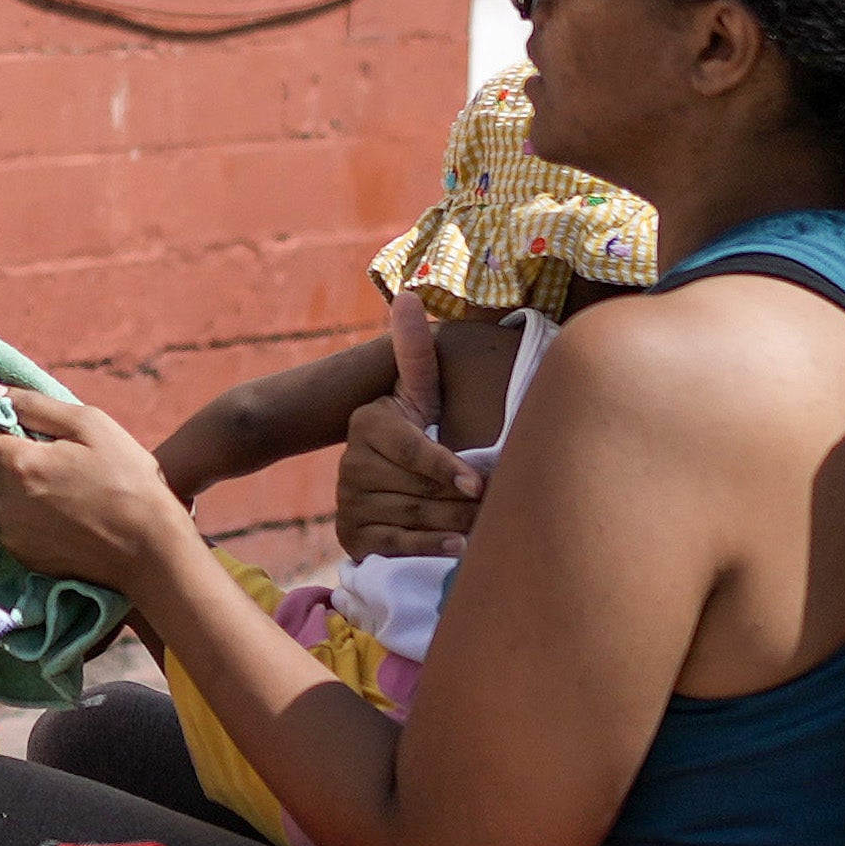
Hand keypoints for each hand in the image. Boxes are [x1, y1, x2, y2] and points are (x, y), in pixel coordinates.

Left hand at [0, 368, 201, 604]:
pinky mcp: (22, 556)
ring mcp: (10, 533)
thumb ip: (34, 404)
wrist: (150, 551)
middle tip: (13, 438)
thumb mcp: (89, 425)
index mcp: (15, 465)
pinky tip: (47, 503)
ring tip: (36, 471)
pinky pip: (4, 523)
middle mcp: (2, 503)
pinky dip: (14, 508)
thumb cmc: (127, 478)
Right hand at [335, 331, 481, 563]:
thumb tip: (407, 296)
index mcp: (367, 422)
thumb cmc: (420, 426)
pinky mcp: (352, 534)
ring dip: (453, 526)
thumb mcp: (419, 391)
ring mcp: (348, 500)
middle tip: (497, 508)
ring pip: (411, 518)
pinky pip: (395, 545)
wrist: (390, 478)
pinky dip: (429, 549)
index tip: (478, 483)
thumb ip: (416, 351)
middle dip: (461, 502)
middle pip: (417, 490)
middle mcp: (350, 462)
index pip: (411, 450)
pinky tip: (458, 550)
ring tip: (485, 529)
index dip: (445, 468)